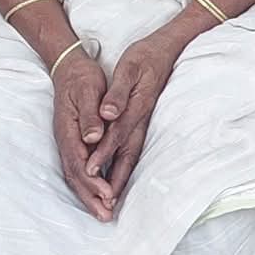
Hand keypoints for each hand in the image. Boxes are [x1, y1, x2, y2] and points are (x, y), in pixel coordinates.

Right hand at [51, 51, 115, 221]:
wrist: (69, 69)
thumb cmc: (82, 79)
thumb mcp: (88, 91)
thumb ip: (90, 115)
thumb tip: (93, 137)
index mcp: (69, 130)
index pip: (81, 162)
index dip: (94, 181)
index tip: (108, 195)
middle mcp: (66, 140)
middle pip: (76, 176)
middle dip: (90, 197)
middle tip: (106, 216)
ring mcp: (67, 143)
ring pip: (75, 175)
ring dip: (88, 196)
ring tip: (104, 213)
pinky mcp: (73, 142)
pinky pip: (78, 169)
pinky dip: (87, 185)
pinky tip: (97, 195)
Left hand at [87, 27, 189, 204]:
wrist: (166, 49)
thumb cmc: (145, 57)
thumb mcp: (130, 69)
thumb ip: (119, 93)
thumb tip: (108, 114)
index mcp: (135, 108)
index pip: (116, 136)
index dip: (102, 155)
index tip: (88, 171)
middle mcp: (140, 120)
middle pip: (126, 156)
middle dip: (114, 181)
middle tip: (104, 205)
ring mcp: (142, 123)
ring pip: (130, 156)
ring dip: (119, 180)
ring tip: (110, 201)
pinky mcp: (141, 122)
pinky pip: (131, 150)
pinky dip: (123, 167)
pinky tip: (116, 178)